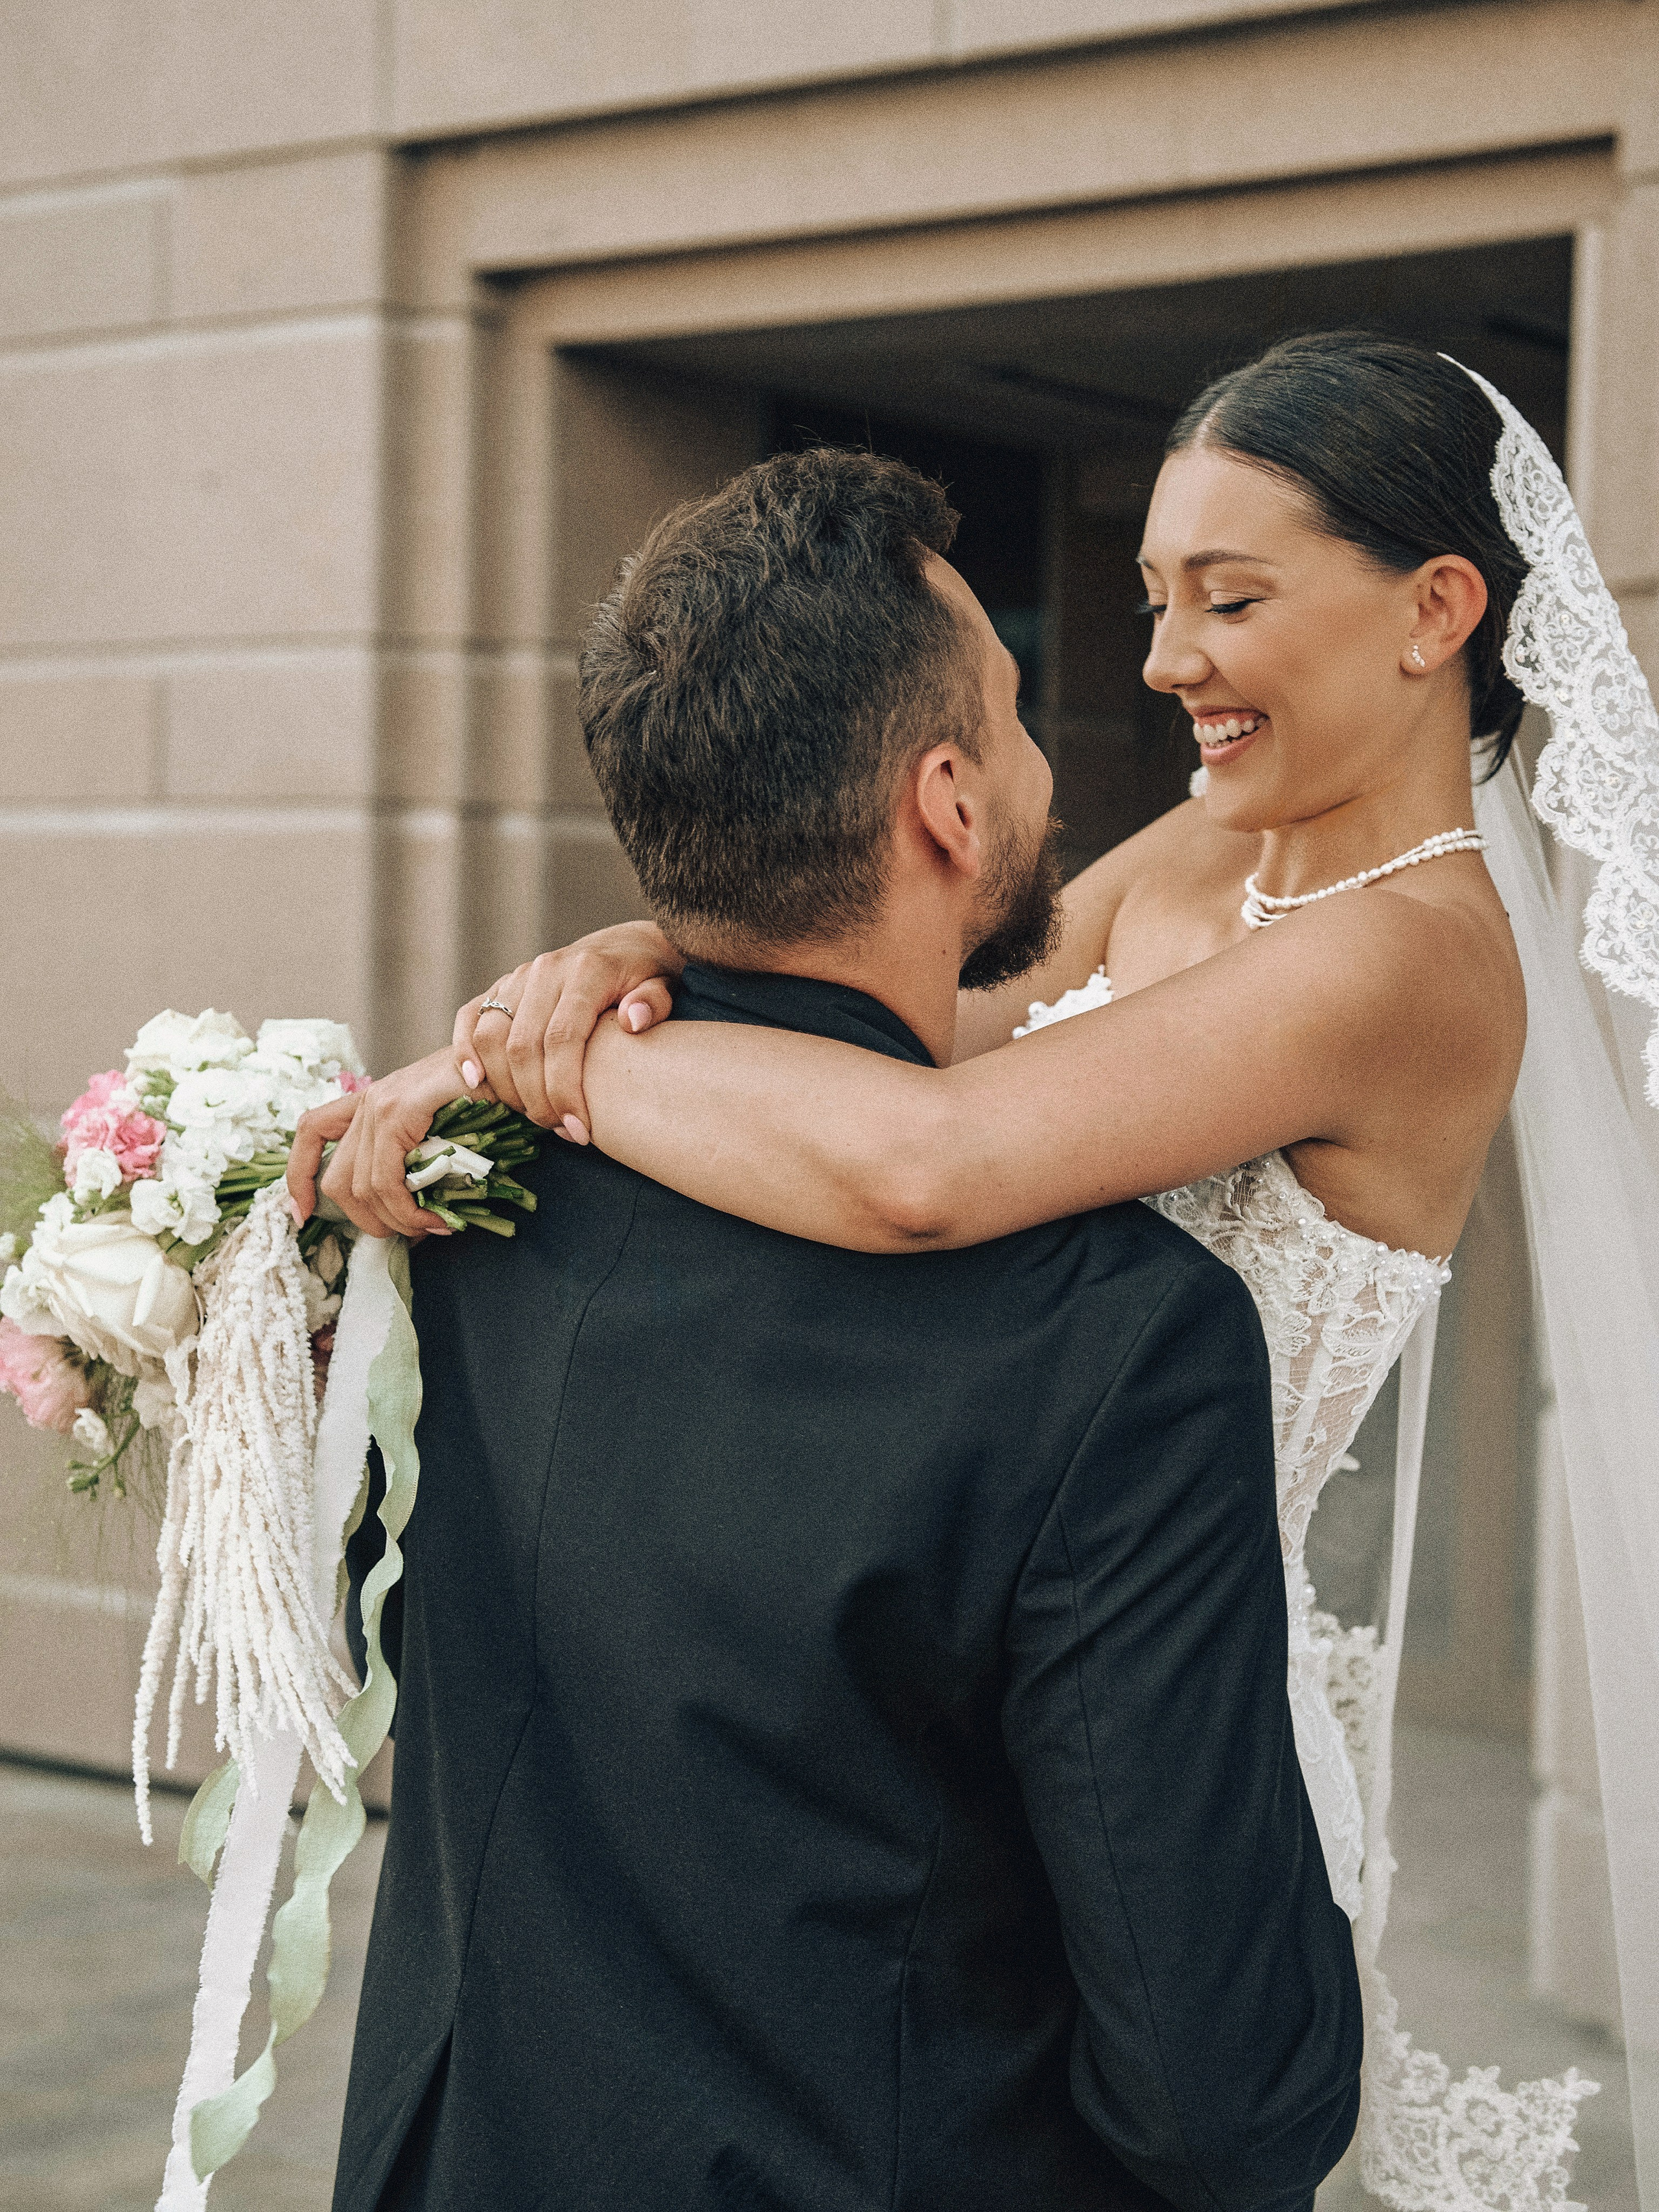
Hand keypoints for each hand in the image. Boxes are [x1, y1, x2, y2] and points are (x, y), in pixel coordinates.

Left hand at [287, 1047, 468, 1240]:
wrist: (510, 1062)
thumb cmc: (485, 1097)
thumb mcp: (438, 1128)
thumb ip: (413, 1157)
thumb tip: (404, 1210)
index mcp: (370, 1102)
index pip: (311, 1133)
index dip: (299, 1177)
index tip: (301, 1214)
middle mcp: (368, 1100)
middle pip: (337, 1179)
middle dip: (366, 1220)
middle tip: (407, 1233)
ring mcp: (380, 1103)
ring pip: (360, 1186)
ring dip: (394, 1220)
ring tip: (428, 1227)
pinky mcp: (399, 1111)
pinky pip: (386, 1179)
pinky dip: (406, 1209)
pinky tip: (432, 1218)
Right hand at [454, 922, 680, 1138]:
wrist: (626, 947)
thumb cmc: (648, 977)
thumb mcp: (664, 986)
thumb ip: (653, 1003)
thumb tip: (632, 1021)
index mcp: (587, 971)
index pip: (563, 1038)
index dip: (565, 1090)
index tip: (579, 1131)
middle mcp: (546, 970)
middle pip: (523, 1045)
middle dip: (537, 1099)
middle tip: (560, 1131)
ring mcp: (518, 976)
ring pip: (491, 1036)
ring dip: (505, 1086)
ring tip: (534, 1117)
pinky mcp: (501, 985)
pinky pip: (470, 1018)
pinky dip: (465, 1051)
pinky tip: (476, 1085)